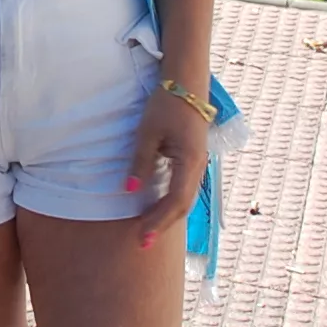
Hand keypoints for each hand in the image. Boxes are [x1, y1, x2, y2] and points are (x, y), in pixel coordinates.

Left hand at [126, 85, 210, 245]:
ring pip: (185, 200)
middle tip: (142, 243)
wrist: (186, 84)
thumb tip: (128, 191)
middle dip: (163, 225)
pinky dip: (171, 204)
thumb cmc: (166, 105)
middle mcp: (198, 167)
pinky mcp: (192, 162)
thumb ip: (140, 163)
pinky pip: (184, 189)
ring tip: (147, 231)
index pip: (175, 200)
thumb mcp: (147, 133)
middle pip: (183, 206)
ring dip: (167, 217)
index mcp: (189, 161)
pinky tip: (157, 210)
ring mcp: (198, 165)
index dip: (159, 221)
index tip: (142, 236)